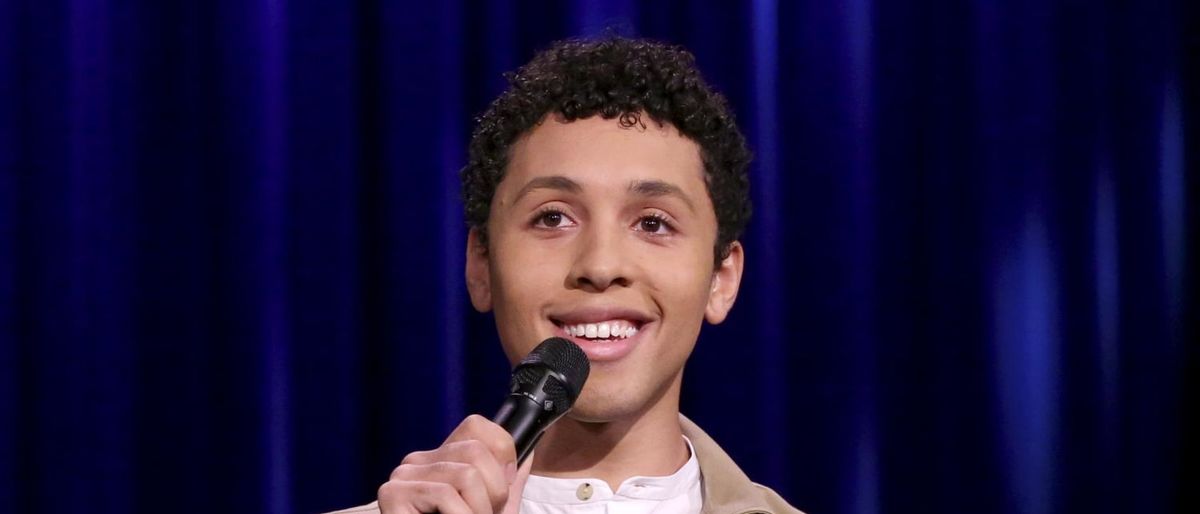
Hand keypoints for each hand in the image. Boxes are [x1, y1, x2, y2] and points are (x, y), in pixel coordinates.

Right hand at [378, 415, 533, 513]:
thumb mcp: (491, 511)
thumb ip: (507, 484)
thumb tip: (527, 451)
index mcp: (441, 459)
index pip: (478, 426)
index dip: (503, 452)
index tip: (504, 487)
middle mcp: (418, 461)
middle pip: (477, 450)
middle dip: (496, 491)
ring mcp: (403, 476)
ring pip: (466, 474)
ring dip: (480, 512)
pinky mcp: (392, 494)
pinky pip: (446, 494)